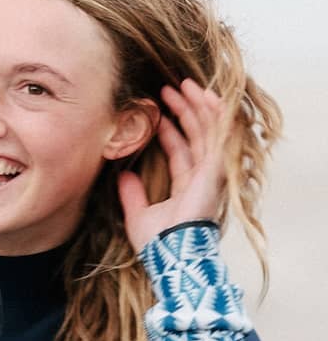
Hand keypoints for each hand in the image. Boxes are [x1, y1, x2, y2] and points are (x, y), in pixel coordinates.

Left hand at [117, 78, 228, 253]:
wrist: (170, 256)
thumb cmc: (158, 244)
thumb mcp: (138, 215)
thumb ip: (132, 195)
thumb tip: (122, 176)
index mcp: (187, 185)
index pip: (180, 149)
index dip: (169, 128)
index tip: (156, 110)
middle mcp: (202, 177)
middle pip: (197, 134)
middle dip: (184, 110)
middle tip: (168, 88)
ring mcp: (212, 173)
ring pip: (209, 130)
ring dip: (197, 106)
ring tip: (183, 85)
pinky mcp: (216, 171)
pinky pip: (220, 136)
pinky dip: (216, 115)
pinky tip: (207, 96)